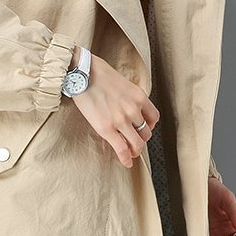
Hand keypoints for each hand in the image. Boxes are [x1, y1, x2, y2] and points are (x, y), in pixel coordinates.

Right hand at [71, 51, 159, 168]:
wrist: (81, 72)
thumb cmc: (97, 73)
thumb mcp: (122, 82)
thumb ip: (128, 97)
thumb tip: (126, 107)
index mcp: (139, 97)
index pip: (154, 117)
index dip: (150, 126)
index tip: (143, 128)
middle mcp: (133, 109)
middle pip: (146, 133)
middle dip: (141, 139)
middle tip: (134, 141)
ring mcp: (121, 120)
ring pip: (137, 143)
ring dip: (135, 150)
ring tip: (130, 153)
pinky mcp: (107, 128)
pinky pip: (122, 149)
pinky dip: (126, 159)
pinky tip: (127, 163)